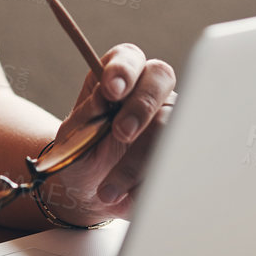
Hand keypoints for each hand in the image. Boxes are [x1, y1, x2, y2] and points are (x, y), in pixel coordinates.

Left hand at [37, 44, 175, 225]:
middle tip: (122, 134)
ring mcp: (170, 116)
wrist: (92, 193)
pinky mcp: (182, 146)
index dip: (123, 69)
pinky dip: (151, 182)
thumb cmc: (82, 156)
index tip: (111, 89)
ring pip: (171, 122)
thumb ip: (86, 118)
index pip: (127, 58)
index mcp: (117, 77)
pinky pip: (179, 158)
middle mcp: (148, 90)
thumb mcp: (73, 139)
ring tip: (109, 189)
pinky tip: (129, 197)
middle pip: (161, 77)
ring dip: (140, 159)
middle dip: (142, 105)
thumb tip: (103, 99)